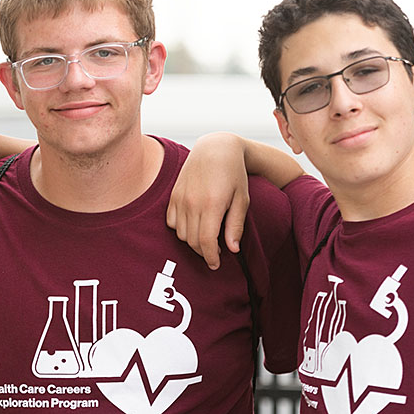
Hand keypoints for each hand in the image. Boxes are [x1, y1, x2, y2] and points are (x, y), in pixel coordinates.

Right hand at [167, 133, 250, 269]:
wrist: (215, 148)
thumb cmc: (233, 173)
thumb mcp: (242, 199)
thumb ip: (236, 225)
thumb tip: (232, 250)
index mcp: (212, 204)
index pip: (206, 242)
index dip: (210, 258)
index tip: (216, 265)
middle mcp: (192, 203)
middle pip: (193, 241)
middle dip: (204, 252)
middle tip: (216, 252)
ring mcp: (180, 198)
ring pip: (181, 234)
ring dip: (192, 241)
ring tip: (206, 238)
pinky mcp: (173, 195)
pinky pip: (171, 222)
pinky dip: (180, 229)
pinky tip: (193, 225)